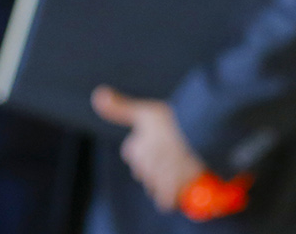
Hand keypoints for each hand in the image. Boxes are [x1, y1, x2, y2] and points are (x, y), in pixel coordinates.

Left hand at [91, 86, 204, 212]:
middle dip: (154, 166)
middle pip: (143, 171)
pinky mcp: (171, 190)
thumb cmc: (172, 122)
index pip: (132, 153)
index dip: (145, 146)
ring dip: (163, 180)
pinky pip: (164, 200)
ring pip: (153, 185)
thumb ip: (120, 108)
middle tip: (171, 155)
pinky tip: (178, 188)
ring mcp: (157, 180)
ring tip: (177, 169)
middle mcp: (142, 167)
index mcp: (134, 150)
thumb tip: (97, 95)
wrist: (198, 136)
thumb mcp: (145, 110)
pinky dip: (170, 196)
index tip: (158, 140)